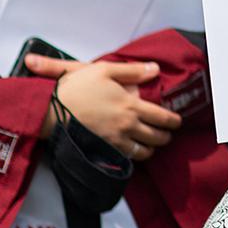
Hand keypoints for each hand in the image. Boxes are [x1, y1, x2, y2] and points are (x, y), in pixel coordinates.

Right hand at [25, 55, 182, 160]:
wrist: (50, 110)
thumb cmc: (76, 87)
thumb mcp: (105, 70)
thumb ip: (133, 71)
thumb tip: (155, 69)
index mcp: (131, 106)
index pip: (162, 117)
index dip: (173, 121)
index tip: (177, 122)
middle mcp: (127, 126)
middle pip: (156, 137)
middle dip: (165, 136)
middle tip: (167, 134)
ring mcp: (115, 140)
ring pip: (142, 151)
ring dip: (151, 149)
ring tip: (152, 145)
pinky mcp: (102, 150)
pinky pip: (125, 158)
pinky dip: (133, 157)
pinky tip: (132, 152)